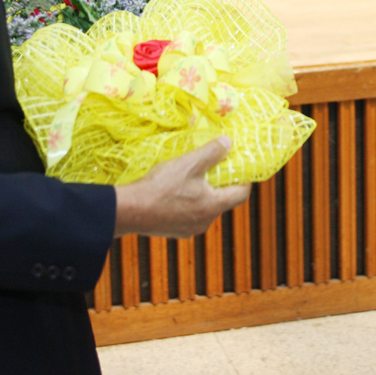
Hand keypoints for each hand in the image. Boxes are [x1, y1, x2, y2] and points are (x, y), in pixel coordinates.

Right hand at [113, 137, 249, 238]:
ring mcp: (189, 229)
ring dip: (202, 194)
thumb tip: (228, 143)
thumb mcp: (188, 163)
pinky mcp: (174, 231)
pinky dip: (188, 203)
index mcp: (213, 206)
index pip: (241, 194)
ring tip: (191, 177)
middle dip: (220, 184)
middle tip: (214, 167)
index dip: (245, 179)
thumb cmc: (161, 186)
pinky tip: (174, 192)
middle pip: (223, 201)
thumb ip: (211, 152)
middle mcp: (205, 221)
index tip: (241, 166)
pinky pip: (189, 215)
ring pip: (205, 208)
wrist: (130, 211)